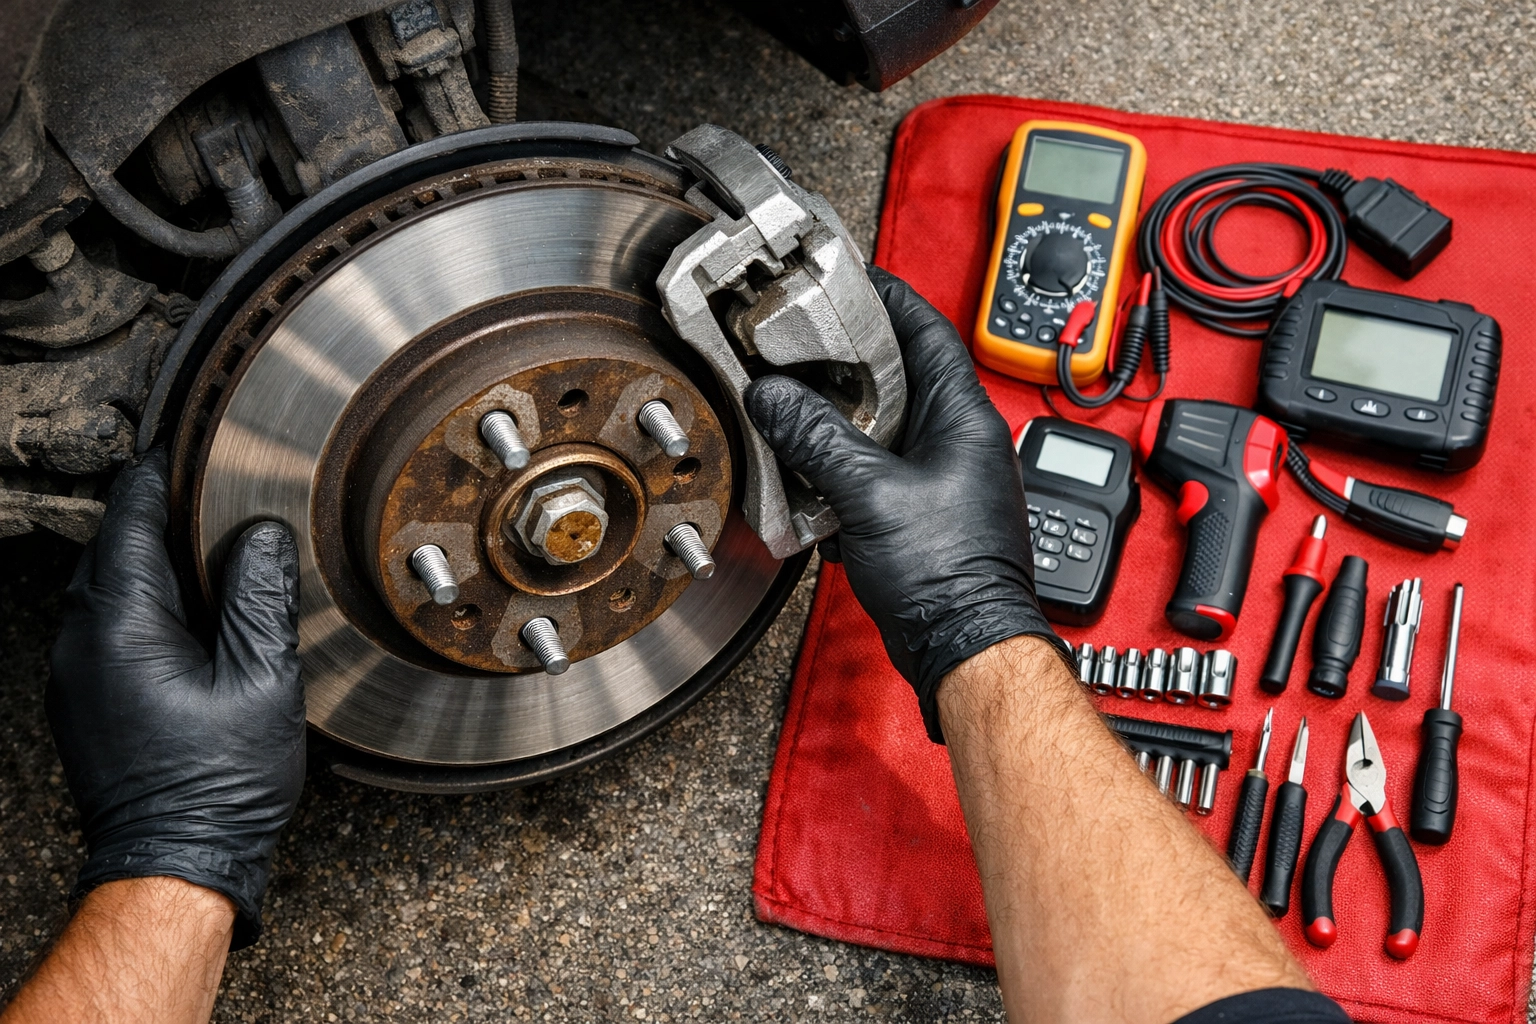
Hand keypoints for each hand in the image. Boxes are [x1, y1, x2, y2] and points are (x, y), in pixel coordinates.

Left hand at [46, 448, 304, 948]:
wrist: (175, 862)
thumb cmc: (219, 781)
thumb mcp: (261, 677)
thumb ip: (257, 594)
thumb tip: (260, 530)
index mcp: (122, 624)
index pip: (129, 520)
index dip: (157, 474)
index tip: (184, 443)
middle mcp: (82, 641)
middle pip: (112, 548)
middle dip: (153, 511)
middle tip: (206, 484)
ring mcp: (75, 674)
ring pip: (106, 587)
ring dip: (147, 557)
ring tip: (204, 539)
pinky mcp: (84, 701)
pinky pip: (105, 625)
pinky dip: (141, 600)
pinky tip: (187, 608)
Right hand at [745, 266, 1069, 740]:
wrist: (965, 647)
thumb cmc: (949, 576)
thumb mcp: (870, 495)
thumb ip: (817, 440)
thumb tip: (774, 397)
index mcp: (963, 417)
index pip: (926, 329)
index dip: (886, 297)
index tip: (847, 277)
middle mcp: (958, 440)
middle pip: (897, 374)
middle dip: (846, 357)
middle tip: (800, 339)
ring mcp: (941, 476)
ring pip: (882, 423)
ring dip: (838, 415)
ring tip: (793, 400)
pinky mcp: (921, 511)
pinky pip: (875, 468)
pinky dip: (839, 464)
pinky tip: (806, 470)